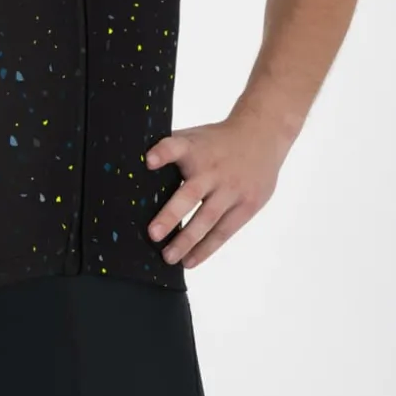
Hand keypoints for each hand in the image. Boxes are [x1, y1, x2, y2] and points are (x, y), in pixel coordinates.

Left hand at [144, 114, 291, 267]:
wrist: (262, 135)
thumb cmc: (216, 141)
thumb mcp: (194, 137)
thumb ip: (169, 149)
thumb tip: (132, 164)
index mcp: (195, 148)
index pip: (176, 146)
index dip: (162, 153)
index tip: (148, 161)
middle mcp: (212, 169)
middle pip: (190, 193)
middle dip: (171, 215)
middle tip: (153, 234)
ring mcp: (231, 189)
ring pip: (208, 219)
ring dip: (187, 240)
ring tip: (168, 257)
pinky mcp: (247, 205)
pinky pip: (224, 231)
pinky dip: (206, 248)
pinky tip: (190, 260)